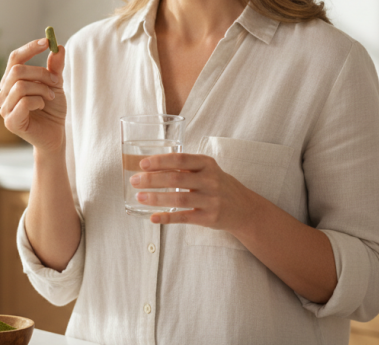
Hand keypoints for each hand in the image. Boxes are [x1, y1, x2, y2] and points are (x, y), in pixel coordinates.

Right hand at [0, 38, 66, 152]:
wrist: (55, 134)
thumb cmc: (52, 110)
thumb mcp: (56, 84)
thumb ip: (55, 67)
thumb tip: (59, 47)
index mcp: (11, 81)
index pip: (14, 58)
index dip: (29, 48)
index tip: (47, 41)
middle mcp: (4, 93)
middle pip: (17, 70)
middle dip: (41, 73)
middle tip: (56, 80)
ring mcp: (5, 108)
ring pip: (21, 86)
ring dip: (42, 89)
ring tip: (51, 97)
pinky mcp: (10, 122)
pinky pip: (24, 102)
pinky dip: (38, 101)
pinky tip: (43, 106)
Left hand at [130, 153, 256, 231]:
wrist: (244, 208)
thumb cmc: (218, 185)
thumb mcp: (207, 170)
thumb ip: (185, 167)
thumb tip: (150, 166)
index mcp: (207, 164)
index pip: (180, 159)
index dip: (160, 161)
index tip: (142, 164)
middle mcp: (210, 181)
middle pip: (176, 179)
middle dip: (152, 180)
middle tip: (135, 181)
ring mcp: (211, 200)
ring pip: (179, 199)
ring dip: (156, 198)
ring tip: (139, 197)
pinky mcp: (210, 218)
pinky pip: (184, 218)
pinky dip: (167, 218)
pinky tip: (153, 217)